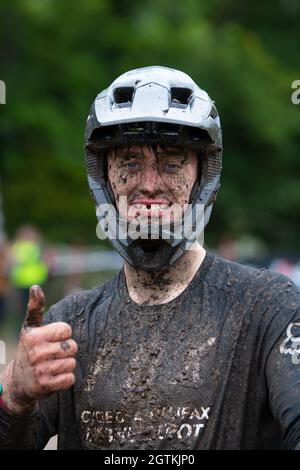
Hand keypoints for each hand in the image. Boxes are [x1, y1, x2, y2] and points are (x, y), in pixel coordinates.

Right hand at [1, 285, 76, 413]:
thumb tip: (35, 287)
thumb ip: (35, 307)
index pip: (67, 330)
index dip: (63, 334)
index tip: (53, 338)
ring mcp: (40, 371)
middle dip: (67, 350)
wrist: (18, 381)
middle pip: (72, 347)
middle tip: (54, 353)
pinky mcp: (46, 386)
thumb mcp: (30, 326)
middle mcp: (36, 353)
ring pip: (72, 363)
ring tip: (54, 364)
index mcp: (34, 336)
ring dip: (66, 364)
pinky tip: (55, 376)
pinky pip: (69, 379)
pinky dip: (66, 378)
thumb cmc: (29, 347)